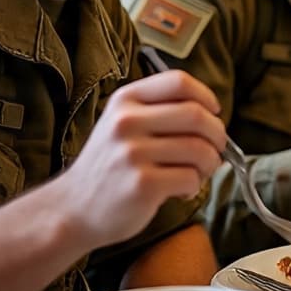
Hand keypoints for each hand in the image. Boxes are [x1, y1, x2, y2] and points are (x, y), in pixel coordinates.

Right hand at [50, 71, 224, 250]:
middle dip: (217, 135)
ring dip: (210, 164)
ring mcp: (132, 153)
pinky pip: (190, 178)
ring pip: (200, 149)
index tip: (214, 113)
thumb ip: (161, 111)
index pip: (178, 82)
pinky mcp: (142, 184)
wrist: (73, 208)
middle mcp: (126, 122)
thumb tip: (214, 116)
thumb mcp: (123, 124)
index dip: (206, 96)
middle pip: (197, 115)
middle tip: (215, 150)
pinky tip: (180, 191)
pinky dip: (195, 186)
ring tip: (197, 173)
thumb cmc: (110, 165)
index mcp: (125, 100)